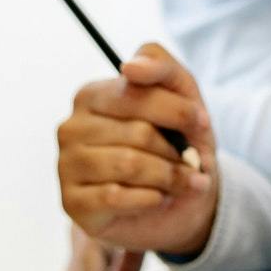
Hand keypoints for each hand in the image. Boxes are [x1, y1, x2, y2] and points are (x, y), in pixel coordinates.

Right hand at [57, 42, 218, 256]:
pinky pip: (115, 197)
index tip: (203, 124)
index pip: (136, 94)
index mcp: (92, 95)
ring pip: (128, 165)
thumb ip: (160, 67)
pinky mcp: (71, 202)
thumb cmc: (174, 142)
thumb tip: (129, 67)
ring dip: (169, 178)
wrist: (177, 201)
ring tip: (183, 183)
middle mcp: (71, 127)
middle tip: (194, 164)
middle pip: (138, 133)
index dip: (179, 111)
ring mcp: (67, 166)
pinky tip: (158, 199)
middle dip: (177, 152)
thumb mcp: (182, 96)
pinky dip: (150, 199)